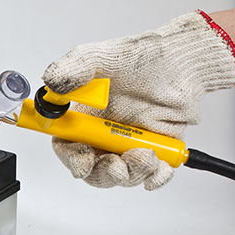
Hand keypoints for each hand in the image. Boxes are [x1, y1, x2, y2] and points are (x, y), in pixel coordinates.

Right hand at [43, 10, 234, 189]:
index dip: (72, 158)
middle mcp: (104, 136)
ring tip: (147, 155)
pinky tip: (161, 166)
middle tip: (117, 166)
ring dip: (133, 173)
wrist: (183, 64)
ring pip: (123, 176)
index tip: (83, 160)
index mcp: (85, 118)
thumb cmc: (142, 58)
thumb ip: (74, 70)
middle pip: (93, 170)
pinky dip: (156, 177)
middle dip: (104, 174)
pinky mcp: (155, 152)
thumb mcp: (102, 57)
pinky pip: (152, 176)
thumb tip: (51, 84)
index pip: (67, 147)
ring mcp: (128, 146)